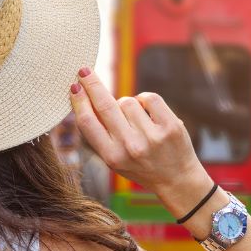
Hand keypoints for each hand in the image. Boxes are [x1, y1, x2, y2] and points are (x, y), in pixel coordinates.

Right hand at [67, 67, 210, 215]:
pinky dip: (145, 100)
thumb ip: (100, 135)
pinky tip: (148, 113)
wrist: (177, 179)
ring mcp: (151, 136)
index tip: (74, 86)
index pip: (88, 122)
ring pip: (127, 101)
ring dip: (127, 104)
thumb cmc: (140, 166)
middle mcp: (130, 147)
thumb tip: (84, 98)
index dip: (79, 101)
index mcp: (112, 156)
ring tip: (136, 120)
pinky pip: (149, 98)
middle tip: (84, 71)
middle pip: (105, 105)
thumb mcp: (114, 160)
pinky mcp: (170, 126)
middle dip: (92, 84)